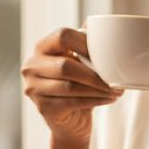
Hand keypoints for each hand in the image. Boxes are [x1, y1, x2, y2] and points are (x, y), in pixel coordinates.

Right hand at [21, 24, 123, 147]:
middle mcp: (31, 66)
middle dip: (95, 73)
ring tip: (116, 90)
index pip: (62, 36)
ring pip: (71, 86)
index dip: (86, 43)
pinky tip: (109, 99)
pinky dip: (95, 100)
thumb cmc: (77, 86)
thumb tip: (104, 25)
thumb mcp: (80, 62)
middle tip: (116, 79)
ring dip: (98, 88)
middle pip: (66, 65)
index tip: (107, 53)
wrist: (70, 123)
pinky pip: (73, 102)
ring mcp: (33, 88)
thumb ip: (86, 44)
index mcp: (42, 48)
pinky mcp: (43, 108)